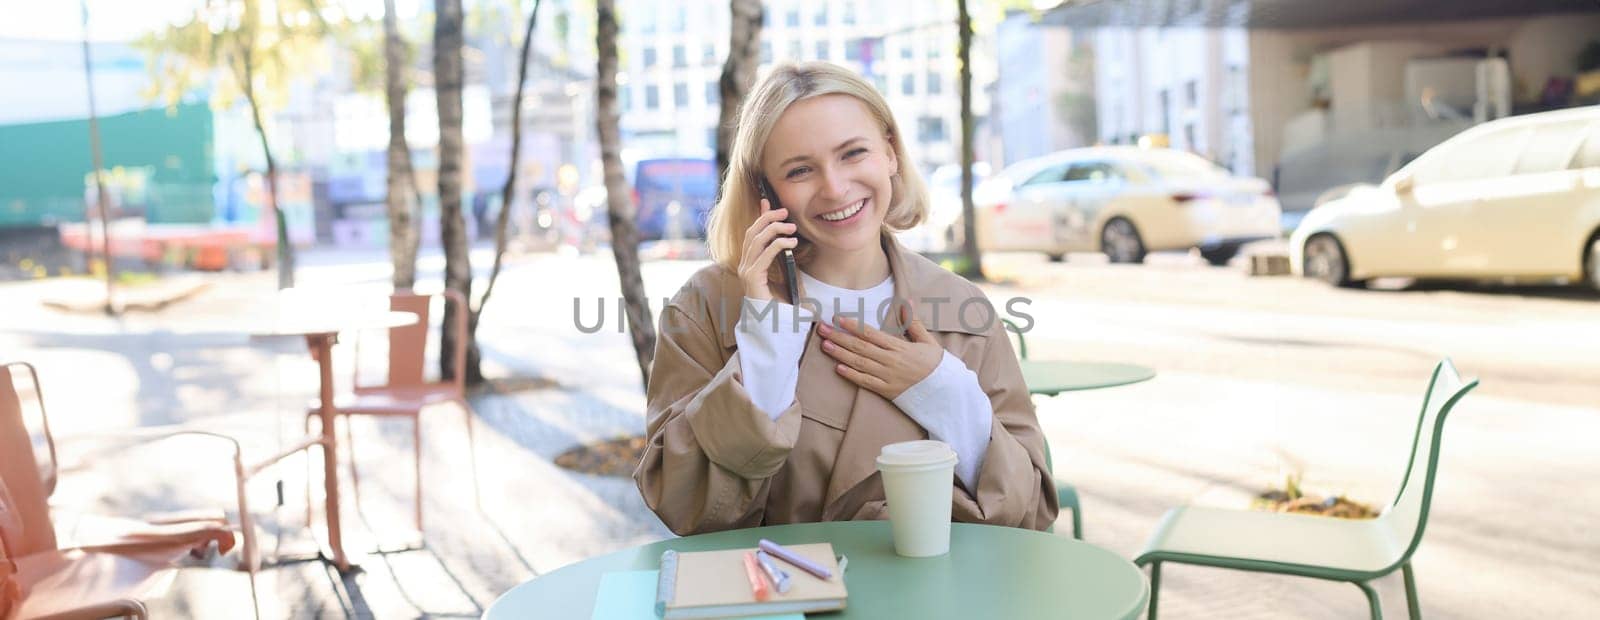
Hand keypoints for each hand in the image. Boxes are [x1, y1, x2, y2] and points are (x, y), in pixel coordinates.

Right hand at [738, 200, 798, 300]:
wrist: (776, 326)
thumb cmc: (782, 303)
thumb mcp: (785, 273)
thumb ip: (783, 257)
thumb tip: (791, 238)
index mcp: (749, 264)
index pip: (751, 234)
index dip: (759, 217)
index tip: (768, 201)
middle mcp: (744, 266)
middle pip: (751, 233)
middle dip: (767, 218)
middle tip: (785, 211)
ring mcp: (746, 272)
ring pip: (755, 240)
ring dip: (774, 229)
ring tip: (791, 227)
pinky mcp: (752, 279)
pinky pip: (764, 255)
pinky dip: (778, 245)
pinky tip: (791, 242)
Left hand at [817, 306, 942, 400]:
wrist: (946, 391)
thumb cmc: (935, 365)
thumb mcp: (927, 341)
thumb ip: (913, 322)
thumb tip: (907, 301)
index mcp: (899, 347)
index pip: (871, 334)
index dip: (853, 326)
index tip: (838, 319)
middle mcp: (891, 361)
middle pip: (860, 346)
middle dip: (839, 336)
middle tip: (821, 329)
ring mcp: (887, 376)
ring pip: (859, 363)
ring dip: (840, 353)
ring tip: (825, 345)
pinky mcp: (887, 391)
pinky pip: (866, 382)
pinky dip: (852, 375)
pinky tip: (838, 368)